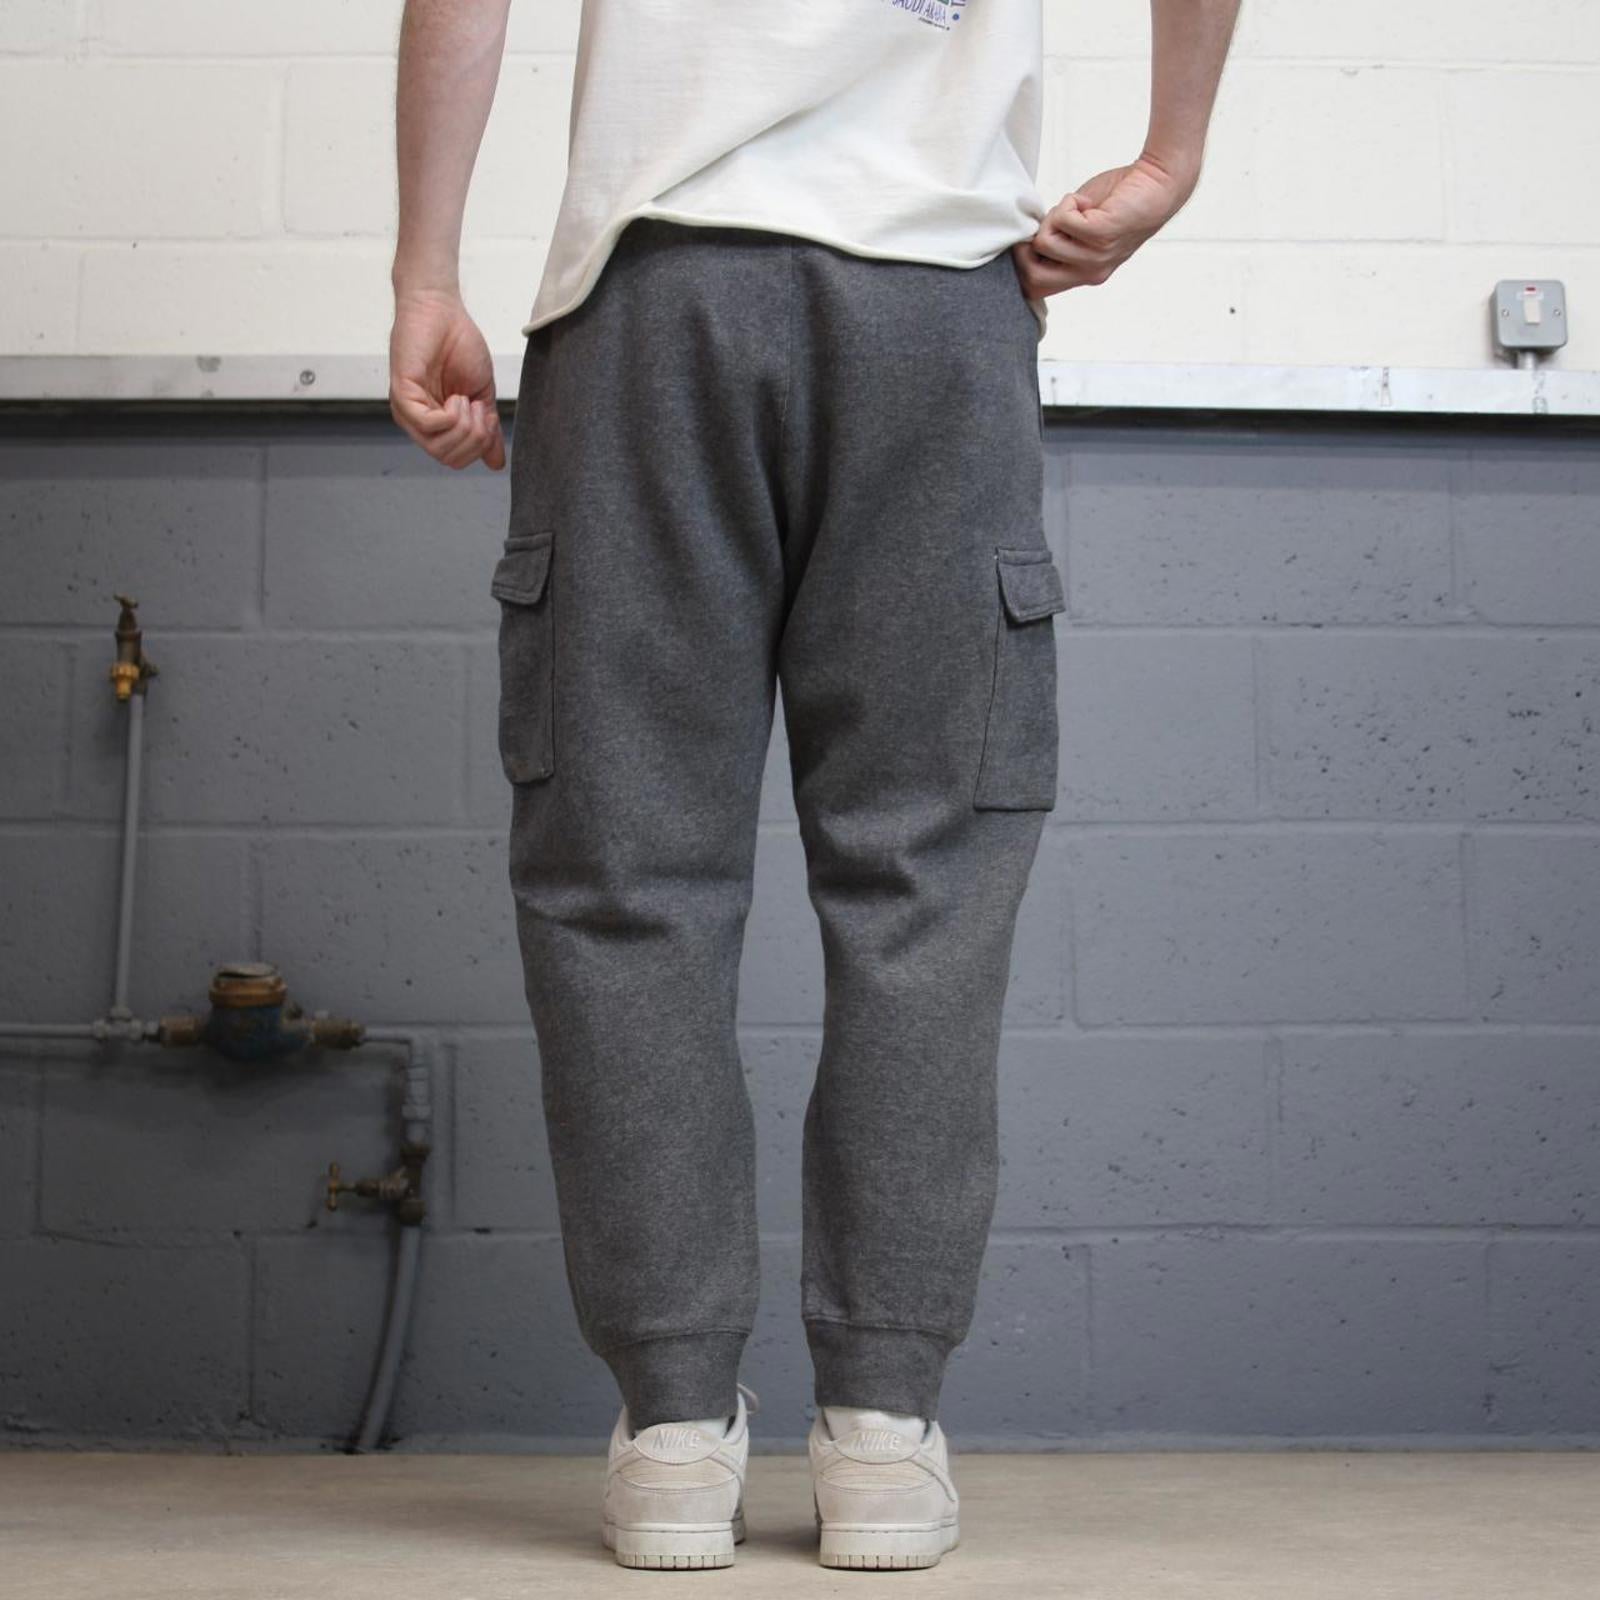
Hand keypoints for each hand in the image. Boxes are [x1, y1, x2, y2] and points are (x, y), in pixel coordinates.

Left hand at [388, 286, 505, 470]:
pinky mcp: (402, 394)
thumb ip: (487, 429)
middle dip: (475, 438)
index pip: (456, 461)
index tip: (488, 414)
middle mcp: (417, 422)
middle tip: (478, 406)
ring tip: (466, 398)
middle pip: (450, 459)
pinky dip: (451, 416)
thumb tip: (497, 463)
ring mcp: (407, 410)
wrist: (443, 310)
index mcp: (434, 424)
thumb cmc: (459, 344)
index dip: (479, 445)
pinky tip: (457, 396)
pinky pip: (429, 425)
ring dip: (464, 426)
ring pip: (439, 448)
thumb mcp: (482, 393)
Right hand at [1012, 154, 1197, 301]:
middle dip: (1027, 248)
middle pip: (1033, 280)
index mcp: (1084, 275)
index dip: (1022, 267)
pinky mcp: (1102, 235)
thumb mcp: (1082, 231)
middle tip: (1046, 224)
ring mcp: (1096, 257)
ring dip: (1053, 216)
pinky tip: (1085, 201)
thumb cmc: (1119, 201)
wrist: (1159, 184)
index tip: (1033, 240)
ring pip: (1044, 243)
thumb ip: (1059, 240)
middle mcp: (1090, 272)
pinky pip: (1062, 221)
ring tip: (1076, 206)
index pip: (1035, 292)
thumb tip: (1029, 238)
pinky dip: (1067, 204)